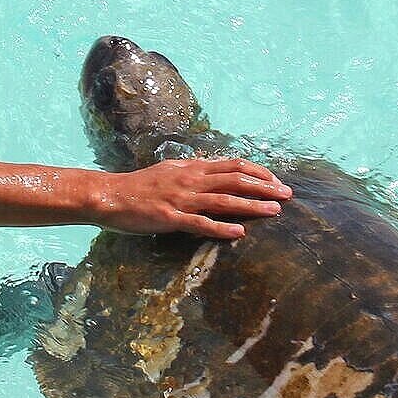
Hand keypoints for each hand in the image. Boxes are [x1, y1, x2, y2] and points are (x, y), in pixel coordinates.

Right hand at [94, 156, 291, 239]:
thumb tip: (216, 172)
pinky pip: (200, 223)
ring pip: (224, 200)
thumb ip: (194, 172)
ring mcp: (181, 198)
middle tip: (286, 195)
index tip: (276, 180)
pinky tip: (239, 232)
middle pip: (235, 180)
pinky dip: (221, 227)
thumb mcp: (171, 170)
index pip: (232, 165)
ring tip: (273, 211)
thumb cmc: (141, 185)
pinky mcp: (170, 217)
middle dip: (264, 187)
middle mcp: (190, 180)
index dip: (257, 172)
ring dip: (251, 205)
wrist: (111, 195)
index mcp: (192, 168)